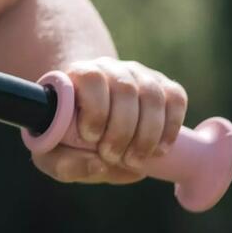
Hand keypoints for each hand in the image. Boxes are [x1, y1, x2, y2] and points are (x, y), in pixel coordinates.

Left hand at [31, 57, 189, 184]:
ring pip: (152, 95)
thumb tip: (99, 163)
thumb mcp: (55, 154)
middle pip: (124, 90)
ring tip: (134, 160)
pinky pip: (176, 98)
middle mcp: (109, 67)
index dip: (95, 110)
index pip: (90, 78)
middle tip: (113, 157)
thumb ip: (64, 165)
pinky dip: (171, 128)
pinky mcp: (164, 86)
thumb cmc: (71, 138)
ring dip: (147, 134)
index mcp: (77, 74)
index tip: (91, 138)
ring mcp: (139, 74)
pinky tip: (159, 149)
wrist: (96, 124)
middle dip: (122, 131)